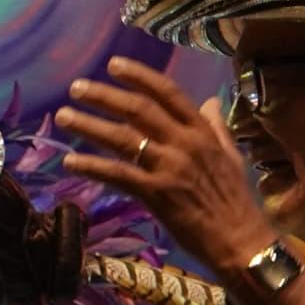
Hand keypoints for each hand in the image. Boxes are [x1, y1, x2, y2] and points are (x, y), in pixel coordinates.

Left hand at [52, 58, 275, 269]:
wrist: (240, 240)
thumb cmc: (234, 200)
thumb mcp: (231, 156)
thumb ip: (216, 127)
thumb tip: (209, 101)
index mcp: (202, 132)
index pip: (168, 93)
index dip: (140, 76)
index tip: (114, 64)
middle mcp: (184, 144)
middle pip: (138, 110)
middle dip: (104, 96)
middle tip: (76, 87)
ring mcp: (169, 168)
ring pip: (122, 139)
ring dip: (89, 125)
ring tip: (63, 116)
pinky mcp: (155, 193)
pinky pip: (117, 174)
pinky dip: (91, 166)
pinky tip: (69, 161)